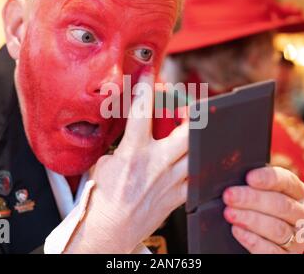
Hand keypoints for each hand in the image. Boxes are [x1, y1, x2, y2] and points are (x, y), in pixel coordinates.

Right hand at [65, 69, 188, 253]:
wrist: (109, 231)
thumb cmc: (102, 199)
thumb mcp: (103, 164)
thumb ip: (120, 145)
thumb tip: (131, 131)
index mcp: (133, 153)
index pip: (142, 112)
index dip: (147, 88)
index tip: (150, 73)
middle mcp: (156, 165)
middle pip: (188, 132)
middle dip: (193, 114)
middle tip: (191, 105)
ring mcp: (170, 181)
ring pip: (198, 153)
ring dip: (201, 139)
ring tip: (197, 130)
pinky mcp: (178, 196)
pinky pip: (198, 177)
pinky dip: (201, 166)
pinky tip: (200, 159)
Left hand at [223, 166, 303, 253]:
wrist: (259, 238)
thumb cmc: (256, 208)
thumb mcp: (259, 192)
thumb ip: (253, 184)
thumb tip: (236, 175)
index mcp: (299, 192)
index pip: (286, 181)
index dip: (268, 178)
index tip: (249, 177)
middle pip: (281, 204)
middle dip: (252, 199)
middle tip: (229, 196)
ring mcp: (300, 238)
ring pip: (277, 228)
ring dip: (250, 219)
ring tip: (229, 213)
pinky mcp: (289, 256)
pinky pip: (272, 250)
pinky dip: (252, 240)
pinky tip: (237, 230)